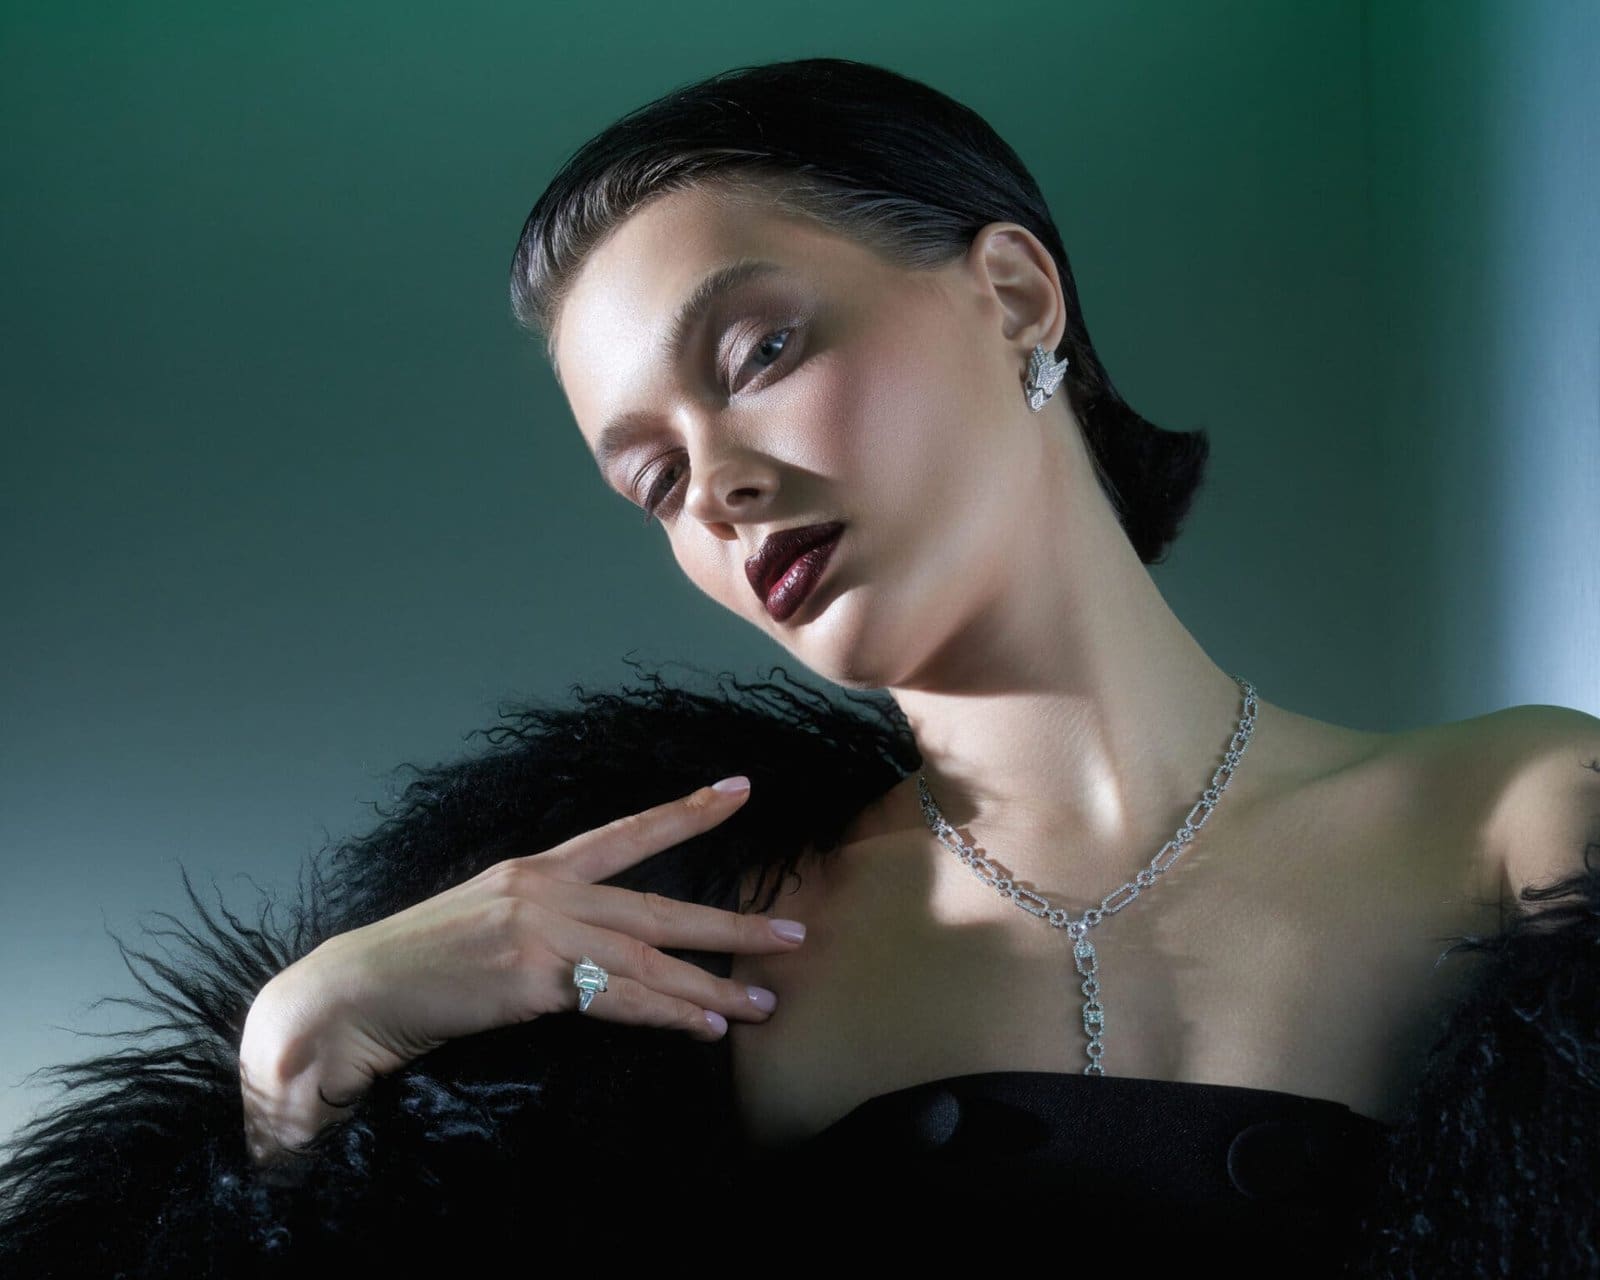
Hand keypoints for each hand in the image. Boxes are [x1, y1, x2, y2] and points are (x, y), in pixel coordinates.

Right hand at [239, 775, 800, 1165]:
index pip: (626, 833)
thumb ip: (542, 928)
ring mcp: (543, 929)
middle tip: (794, 936)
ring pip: (650, 960)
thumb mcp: (484, 927)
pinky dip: (668, 1016)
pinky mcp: (536, 976)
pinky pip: (620, 999)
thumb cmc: (414, 967)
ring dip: (712, 986)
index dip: (687, 813)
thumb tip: (592, 951)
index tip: (740, 789)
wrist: (353, 994)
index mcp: (535, 870)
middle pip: (660, 906)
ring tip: (762, 1003)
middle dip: (732, 925)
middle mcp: (547, 889)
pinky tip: (705, 1028)